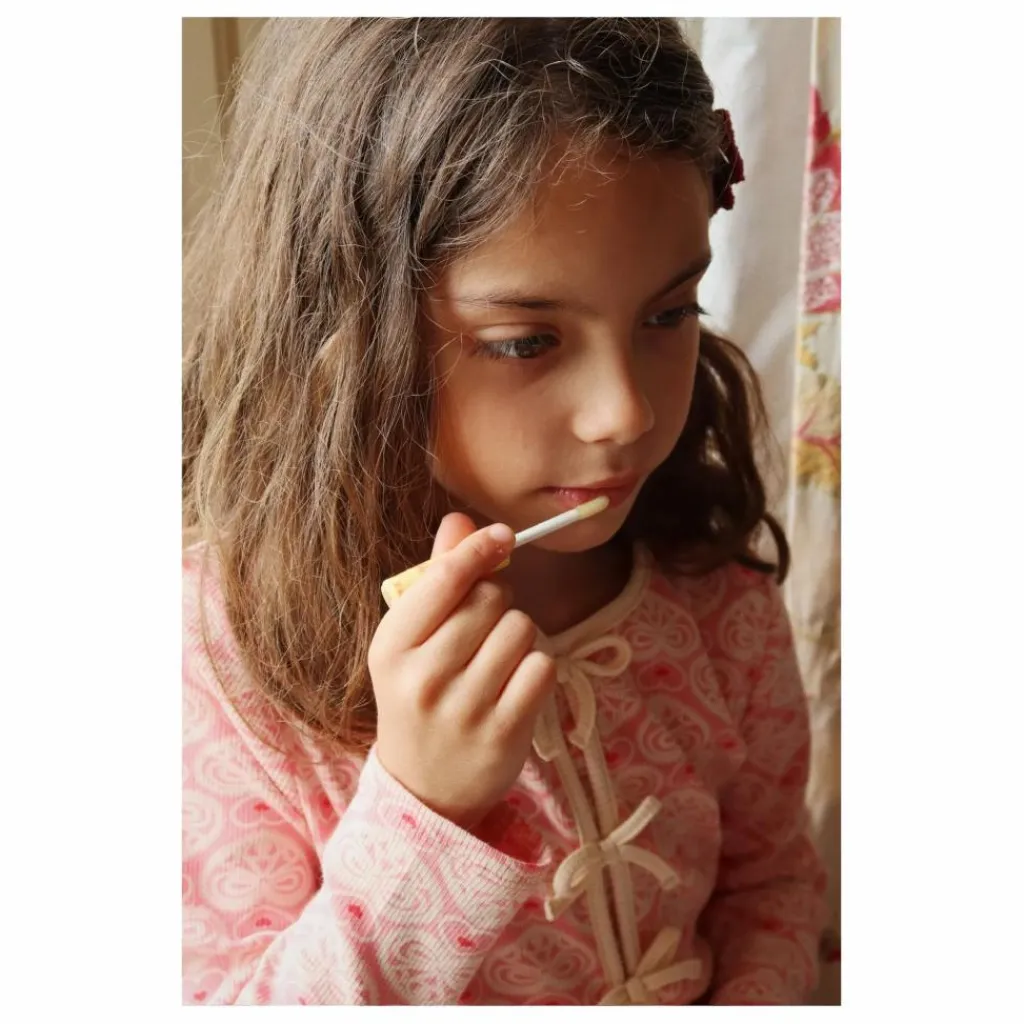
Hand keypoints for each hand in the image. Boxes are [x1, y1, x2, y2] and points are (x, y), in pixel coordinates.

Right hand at [369, 513, 555, 830]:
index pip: (445, 579)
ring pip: (521, 628)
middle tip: (482, 626)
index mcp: (392, 647)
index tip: (501, 535)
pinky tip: (513, 686)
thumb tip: (461, 520)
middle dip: (496, 601)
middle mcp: (424, 677)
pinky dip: (535, 669)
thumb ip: (436, 578)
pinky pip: (542, 666)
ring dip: (517, 635)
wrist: (423, 788)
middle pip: (490, 599)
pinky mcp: (505, 733)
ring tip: (494, 661)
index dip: (479, 549)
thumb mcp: (410, 641)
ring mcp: (465, 709)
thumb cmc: (418, 696)